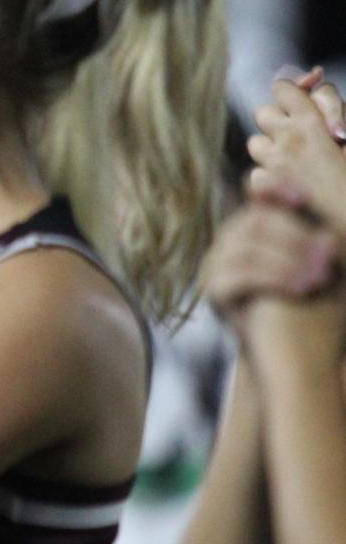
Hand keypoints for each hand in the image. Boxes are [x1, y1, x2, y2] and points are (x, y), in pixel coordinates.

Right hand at [202, 199, 336, 345]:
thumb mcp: (315, 258)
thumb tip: (299, 191)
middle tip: (331, 254)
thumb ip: (311, 226)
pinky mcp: (212, 292)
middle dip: (296, 236)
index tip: (303, 199)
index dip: (277, 190)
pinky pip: (239, 275)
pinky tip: (301, 289)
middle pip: (254, 222)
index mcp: (253, 228)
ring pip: (247, 248)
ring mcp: (215, 267)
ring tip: (320, 277)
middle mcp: (228, 243)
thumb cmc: (310, 301)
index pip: (258, 197)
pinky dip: (274, 279)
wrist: (291, 353)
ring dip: (288, 260)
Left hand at [250, 70, 345, 235]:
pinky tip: (291, 186)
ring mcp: (273, 166)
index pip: (283, 88)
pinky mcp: (266, 190)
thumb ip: (332, 108)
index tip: (304, 101)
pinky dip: (270, 177)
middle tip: (304, 135)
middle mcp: (286, 141)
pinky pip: (256, 173)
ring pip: (256, 143)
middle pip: (263, 113)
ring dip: (272, 148)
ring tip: (298, 163)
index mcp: (313, 124)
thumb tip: (312, 76)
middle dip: (280, 119)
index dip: (293, 92)